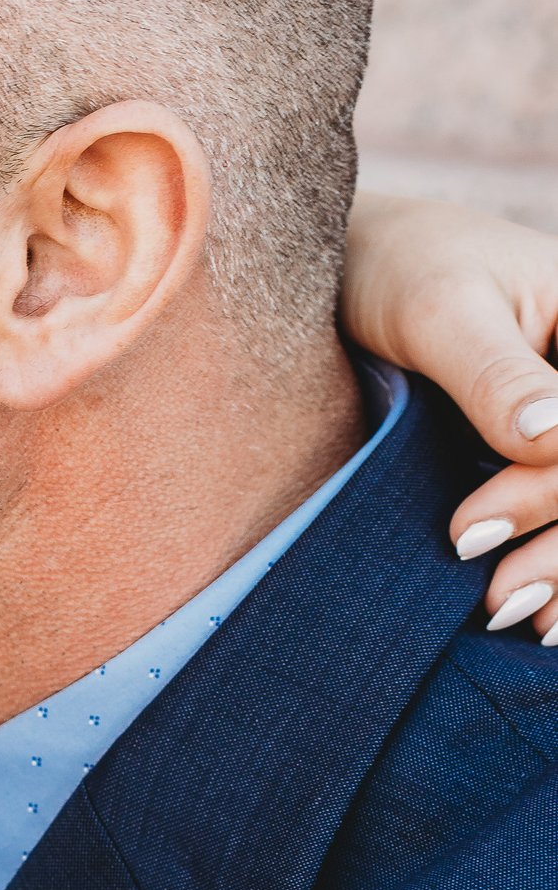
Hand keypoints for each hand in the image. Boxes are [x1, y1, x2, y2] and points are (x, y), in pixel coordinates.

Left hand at [342, 189, 557, 641]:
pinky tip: (539, 620)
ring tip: (509, 616)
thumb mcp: (439, 310)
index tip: (467, 531)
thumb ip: (496, 375)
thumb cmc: (394, 269)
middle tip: (492, 599)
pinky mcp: (551, 453)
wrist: (350, 272)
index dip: (552, 492)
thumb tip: (553, 438)